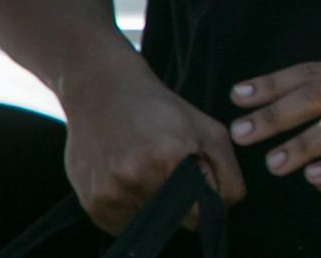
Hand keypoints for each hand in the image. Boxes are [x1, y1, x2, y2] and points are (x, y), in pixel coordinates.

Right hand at [57, 56, 245, 233]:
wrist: (102, 93)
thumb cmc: (164, 111)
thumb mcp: (209, 131)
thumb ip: (227, 173)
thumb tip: (225, 208)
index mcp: (169, 158)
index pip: (200, 215)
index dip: (205, 201)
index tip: (198, 178)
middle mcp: (136, 178)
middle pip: (175, 221)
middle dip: (181, 204)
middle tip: (169, 170)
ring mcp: (110, 193)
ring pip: (150, 225)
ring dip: (154, 206)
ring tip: (146, 168)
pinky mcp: (93, 205)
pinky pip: (124, 226)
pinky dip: (132, 209)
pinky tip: (128, 178)